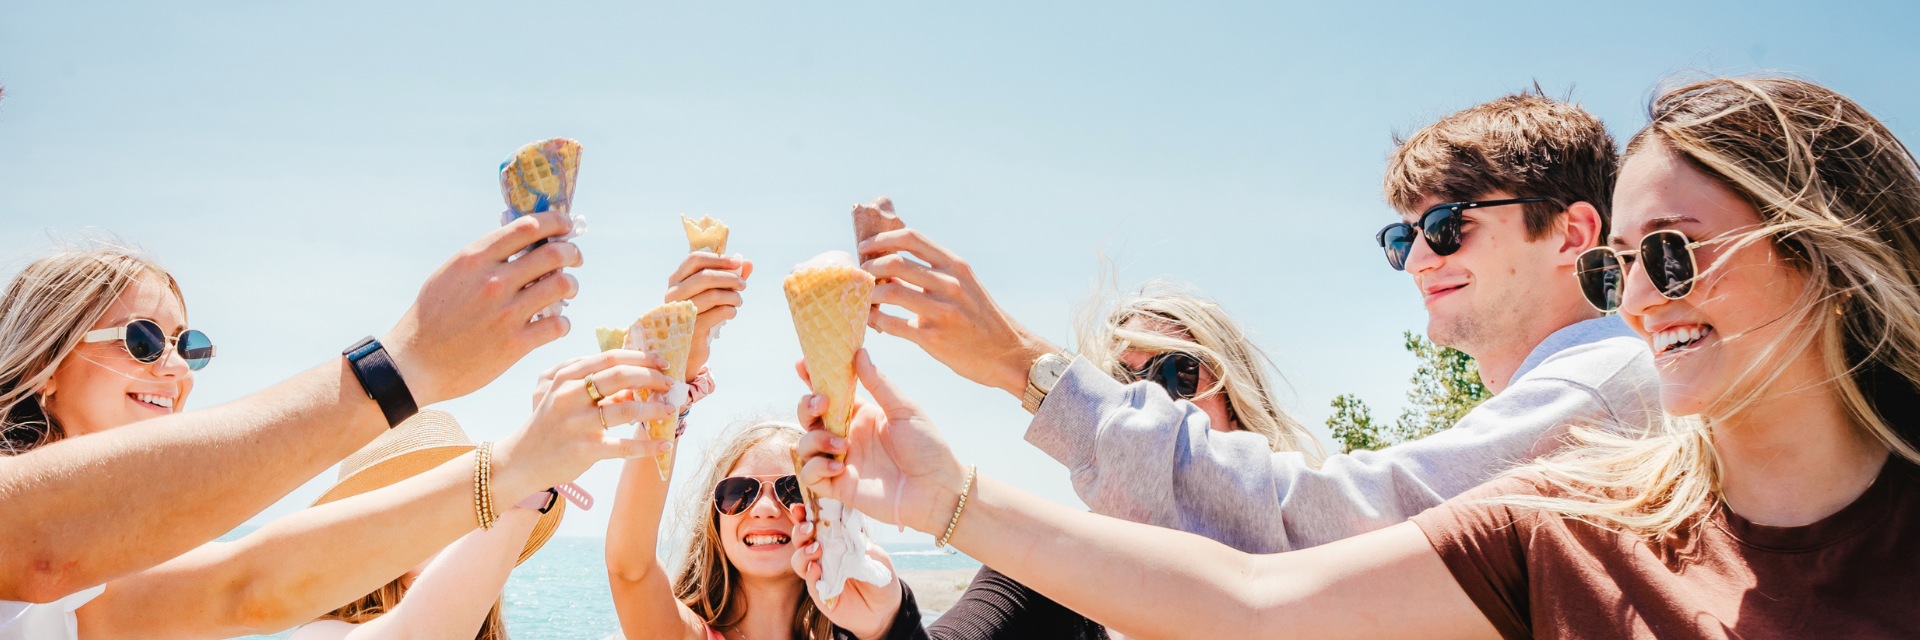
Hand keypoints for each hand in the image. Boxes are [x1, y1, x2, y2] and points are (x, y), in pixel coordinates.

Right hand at [381, 211, 583, 405]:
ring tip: (567, 290)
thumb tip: (517, 239)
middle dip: (572, 253)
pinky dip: (563, 322)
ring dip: (572, 286)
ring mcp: (506, 313)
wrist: (415, 363)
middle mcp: (494, 282)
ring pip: (563, 286)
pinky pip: (558, 325)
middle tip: (575, 259)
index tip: (566, 225)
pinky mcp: (514, 344)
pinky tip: (555, 324)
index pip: (528, 227)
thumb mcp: (450, 274)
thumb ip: (483, 258)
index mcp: (475, 259)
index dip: (556, 222)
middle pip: (554, 254)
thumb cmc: (431, 317)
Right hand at [494, 351, 678, 493]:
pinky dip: (647, 446)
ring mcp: (577, 423)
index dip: (642, 357)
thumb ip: (594, 383)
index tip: (663, 362)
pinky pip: (623, 447)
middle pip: (621, 376)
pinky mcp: (584, 450)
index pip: (611, 358)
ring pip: (627, 410)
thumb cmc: (550, 424)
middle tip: (670, 384)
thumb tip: (636, 377)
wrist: (521, 460)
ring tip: (671, 411)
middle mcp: (570, 396)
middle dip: (652, 378)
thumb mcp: (564, 395)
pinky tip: (663, 445)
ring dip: (655, 409)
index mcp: (566, 377)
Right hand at [665, 252, 752, 380]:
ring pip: (714, 295)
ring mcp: (681, 312)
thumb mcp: (713, 292)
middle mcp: (674, 294)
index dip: (718, 259)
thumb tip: (748, 263)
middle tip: (743, 285)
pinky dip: (731, 310)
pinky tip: (731, 313)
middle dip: (730, 278)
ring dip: (733, 296)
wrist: (689, 347)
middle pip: (705, 276)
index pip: (695, 259)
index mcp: (676, 280)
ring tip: (738, 301)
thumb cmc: (702, 314)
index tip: (738, 263)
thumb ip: (730, 276)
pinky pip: (719, 312)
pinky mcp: (692, 328)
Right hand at [789, 508, 903, 639]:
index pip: (815, 525)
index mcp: (834, 541)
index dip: (805, 515)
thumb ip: (856, 540)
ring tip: (815, 549)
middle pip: (801, 541)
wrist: (886, 606)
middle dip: (800, 532)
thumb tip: (843, 523)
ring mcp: (820, 575)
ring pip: (799, 561)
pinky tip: (816, 569)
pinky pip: (810, 584)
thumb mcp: (873, 553)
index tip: (800, 507)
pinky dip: (811, 576)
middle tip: (809, 528)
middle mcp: (822, 556)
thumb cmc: (879, 575)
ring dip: (802, 553)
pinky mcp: (822, 595)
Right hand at [795, 350, 968, 533]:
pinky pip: (809, 475)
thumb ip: (879, 383)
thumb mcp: (905, 410)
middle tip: (822, 403)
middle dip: (807, 406)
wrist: (938, 489)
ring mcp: (841, 461)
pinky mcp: (839, 486)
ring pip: (804, 444)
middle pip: (809, 417)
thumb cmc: (928, 447)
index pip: (830, 393)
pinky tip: (839, 466)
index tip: (802, 364)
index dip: (813, 378)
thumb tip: (859, 352)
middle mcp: (847, 436)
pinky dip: (816, 468)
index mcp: (862, 414)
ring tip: (842, 445)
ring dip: (815, 440)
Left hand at [859, 229, 1056, 397]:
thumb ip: (935, 272)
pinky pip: (892, 323)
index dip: (882, 239)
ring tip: (864, 298)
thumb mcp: (965, 285)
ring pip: (890, 291)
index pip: (912, 238)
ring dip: (870, 294)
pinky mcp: (932, 337)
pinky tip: (870, 320)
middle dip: (870, 267)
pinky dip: (875, 319)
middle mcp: (949, 283)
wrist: (1008, 353)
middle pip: (895, 262)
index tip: (865, 248)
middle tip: (861, 276)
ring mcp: (941, 310)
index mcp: (955, 266)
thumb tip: (893, 263)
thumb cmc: (981, 319)